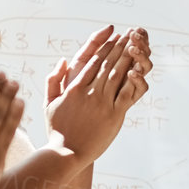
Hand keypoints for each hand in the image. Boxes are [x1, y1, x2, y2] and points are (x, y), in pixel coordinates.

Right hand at [46, 27, 151, 161]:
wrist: (67, 153)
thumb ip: (53, 80)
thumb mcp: (49, 103)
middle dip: (119, 47)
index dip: (104, 47)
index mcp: (73, 88)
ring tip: (135, 46)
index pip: (92, 62)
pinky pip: (125, 93)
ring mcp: (101, 103)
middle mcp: (88, 92)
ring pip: (117, 75)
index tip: (113, 37)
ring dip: (127, 58)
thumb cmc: (57, 130)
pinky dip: (133, 80)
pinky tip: (139, 69)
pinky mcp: (114, 115)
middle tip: (129, 35)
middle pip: (107, 64)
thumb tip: (63, 60)